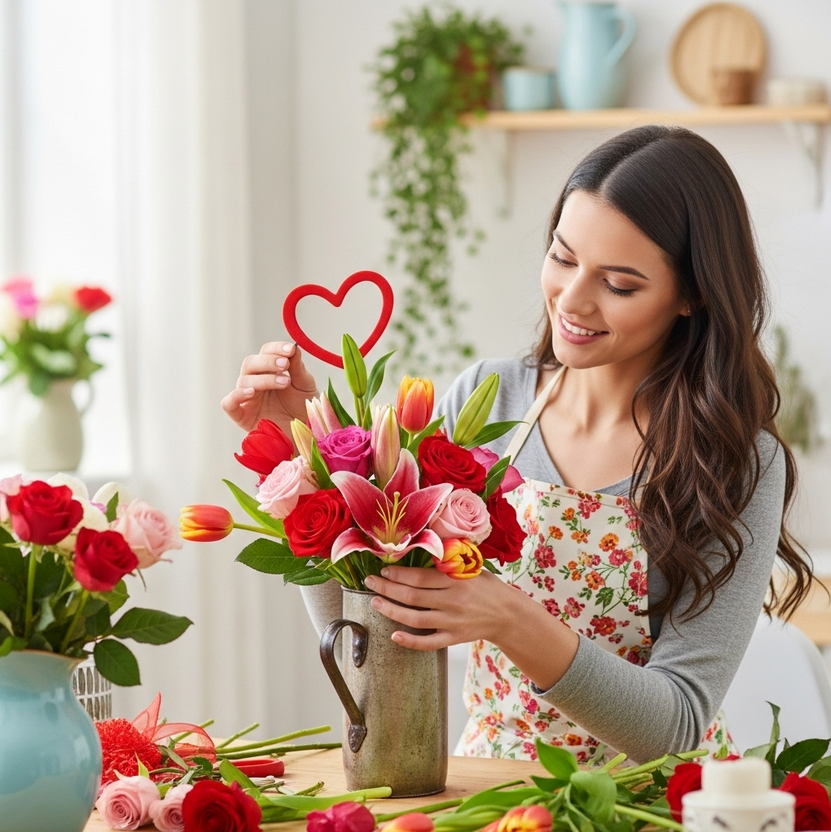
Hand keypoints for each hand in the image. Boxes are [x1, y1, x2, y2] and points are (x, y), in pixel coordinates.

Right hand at [221, 342, 318, 434]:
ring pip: (244, 380)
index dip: (276, 348)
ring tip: (284, 382)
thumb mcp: (305, 386)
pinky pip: (229, 403)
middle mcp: (256, 382)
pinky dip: (236, 395)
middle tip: (285, 365)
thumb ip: (297, 368)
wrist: (306, 435)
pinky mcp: (242, 416)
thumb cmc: (304, 409)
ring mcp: (247, 399)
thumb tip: (293, 347)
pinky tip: (251, 393)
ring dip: (263, 379)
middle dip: (268, 361)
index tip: (291, 349)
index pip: (266, 352)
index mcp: (270, 371)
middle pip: (250, 363)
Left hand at [363, 566, 511, 650]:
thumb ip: (447, 562)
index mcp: (456, 579)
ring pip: (416, 619)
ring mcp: (452, 621)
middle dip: (387, 588)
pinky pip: (429, 643)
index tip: (384, 569)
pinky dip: (411, 641)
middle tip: (370, 582)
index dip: (398, 574)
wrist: (509, 614)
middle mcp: (452, 601)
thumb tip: (422, 548)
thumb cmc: (486, 587)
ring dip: (392, 611)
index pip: (420, 577)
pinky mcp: (454, 638)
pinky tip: (395, 636)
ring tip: (376, 603)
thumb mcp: (471, 567)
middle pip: (412, 596)